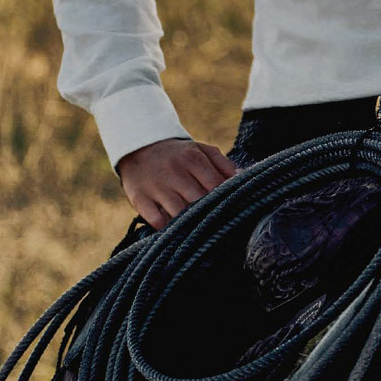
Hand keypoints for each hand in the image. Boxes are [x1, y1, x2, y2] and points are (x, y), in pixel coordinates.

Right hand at [115, 138, 237, 229]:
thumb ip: (223, 164)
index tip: (233, 212)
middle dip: (210, 215)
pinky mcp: (139, 198)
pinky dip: (167, 229)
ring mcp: (155, 186)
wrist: (137, 148)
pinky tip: (175, 230)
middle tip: (218, 225)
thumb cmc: (177, 155)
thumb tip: (243, 179)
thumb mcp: (199, 150)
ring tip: (199, 231)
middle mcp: (173, 171)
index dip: (226, 201)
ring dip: (190, 224)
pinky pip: (156, 220)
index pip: (216, 185)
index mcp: (192, 157)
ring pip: (179, 213)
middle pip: (199, 201)